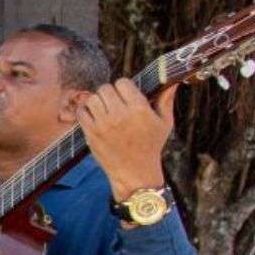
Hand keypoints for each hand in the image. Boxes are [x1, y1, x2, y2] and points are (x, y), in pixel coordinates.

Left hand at [77, 78, 177, 200]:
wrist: (135, 172)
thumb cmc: (151, 146)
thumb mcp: (164, 123)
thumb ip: (166, 100)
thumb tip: (173, 81)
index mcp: (139, 109)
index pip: (122, 82)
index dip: (124, 87)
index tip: (126, 95)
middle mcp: (120, 115)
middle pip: (105, 88)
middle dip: (110, 94)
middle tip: (114, 103)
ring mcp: (104, 124)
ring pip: (92, 99)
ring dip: (97, 102)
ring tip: (105, 110)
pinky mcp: (92, 134)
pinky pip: (81, 112)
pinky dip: (86, 112)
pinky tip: (95, 117)